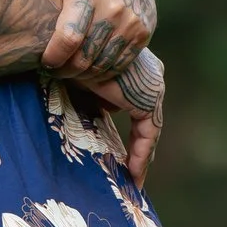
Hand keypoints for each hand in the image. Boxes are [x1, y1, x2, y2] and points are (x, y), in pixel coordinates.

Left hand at [0, 0, 156, 80]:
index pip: (68, 37)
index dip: (53, 57)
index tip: (44, 62)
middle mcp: (112, 9)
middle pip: (84, 57)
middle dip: (65, 70)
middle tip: (54, 70)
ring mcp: (130, 23)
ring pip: (102, 65)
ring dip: (83, 75)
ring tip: (70, 71)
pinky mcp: (143, 33)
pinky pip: (120, 64)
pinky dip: (104, 73)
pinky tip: (91, 69)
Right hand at [73, 49, 165, 186]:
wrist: (75, 45)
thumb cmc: (73, 59)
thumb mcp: (84, 82)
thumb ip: (94, 98)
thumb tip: (91, 120)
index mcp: (137, 71)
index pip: (139, 110)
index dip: (133, 134)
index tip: (124, 157)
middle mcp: (151, 78)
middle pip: (148, 121)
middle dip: (139, 149)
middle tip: (130, 176)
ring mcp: (152, 88)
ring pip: (150, 130)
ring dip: (141, 156)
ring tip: (130, 181)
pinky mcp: (148, 99)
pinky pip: (149, 133)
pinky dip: (141, 154)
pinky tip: (132, 174)